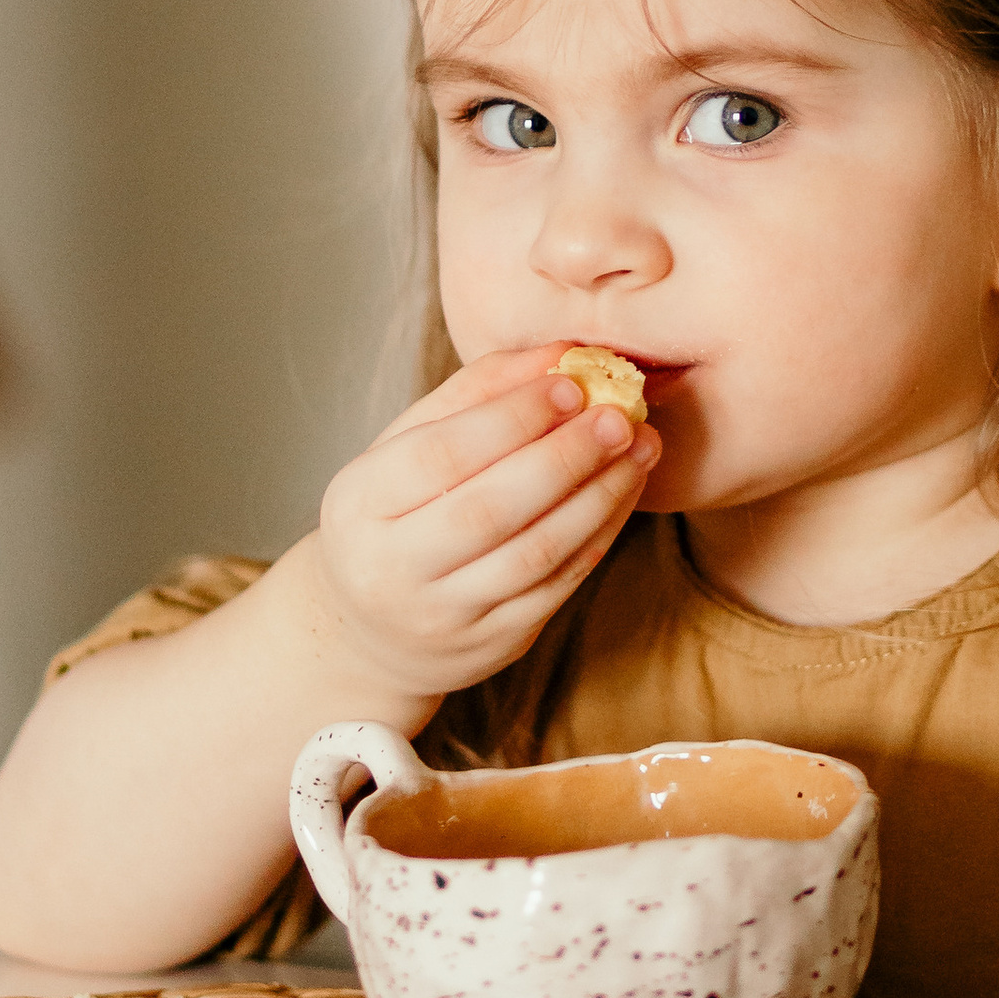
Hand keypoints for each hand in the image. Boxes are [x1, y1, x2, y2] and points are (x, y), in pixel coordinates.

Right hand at [309, 347, 658, 718]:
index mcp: (360, 503)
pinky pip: (557, 587)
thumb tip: (557, 353)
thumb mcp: (406, 447)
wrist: (371, 632)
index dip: (512, 418)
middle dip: (566, 456)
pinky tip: (622, 492)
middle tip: (620, 415)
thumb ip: (475, 394)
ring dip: (598, 495)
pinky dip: (599, 534)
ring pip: (534, 553)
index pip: (442, 454)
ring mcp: (443, 615)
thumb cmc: (395, 515)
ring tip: (639, 448)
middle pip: (490, 508)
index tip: (570, 383)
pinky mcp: (492, 644)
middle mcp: (392, 567)